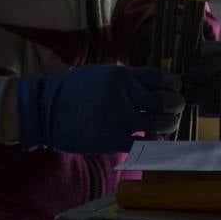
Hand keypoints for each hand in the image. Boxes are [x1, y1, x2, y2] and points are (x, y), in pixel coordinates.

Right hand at [17, 65, 183, 153]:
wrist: (44, 109)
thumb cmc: (72, 91)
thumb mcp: (100, 74)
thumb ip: (126, 79)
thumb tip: (152, 84)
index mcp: (122, 75)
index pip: (161, 78)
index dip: (173, 85)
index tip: (175, 90)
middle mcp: (123, 94)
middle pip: (165, 101)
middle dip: (176, 107)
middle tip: (176, 111)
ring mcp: (117, 116)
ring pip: (158, 124)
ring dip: (168, 126)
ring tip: (167, 127)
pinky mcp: (109, 138)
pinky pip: (141, 144)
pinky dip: (152, 145)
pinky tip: (153, 143)